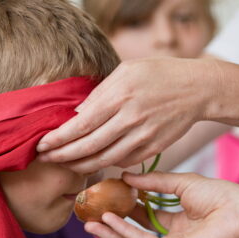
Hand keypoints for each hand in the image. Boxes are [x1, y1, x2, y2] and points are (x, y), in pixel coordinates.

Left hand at [37, 57, 218, 172]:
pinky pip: (123, 162)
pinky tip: (91, 162)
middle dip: (61, 157)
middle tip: (44, 160)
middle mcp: (130, 118)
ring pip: (104, 159)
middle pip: (88, 146)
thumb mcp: (125, 72)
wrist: (198, 88)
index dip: (57, 139)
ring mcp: (143, 136)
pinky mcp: (154, 148)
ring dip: (80, 166)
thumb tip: (74, 114)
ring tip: (64, 164)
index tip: (40, 145)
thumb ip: (99, 94)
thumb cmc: (158, 74)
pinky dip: (104, 164)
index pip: (80, 125)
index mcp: (119, 96)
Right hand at [84, 171, 238, 237]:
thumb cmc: (221, 195)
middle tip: (87, 217)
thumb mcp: (179, 183)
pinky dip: (125, 233)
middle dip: (108, 228)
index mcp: (173, 223)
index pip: (139, 219)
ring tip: (90, 223)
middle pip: (131, 236)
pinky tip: (110, 220)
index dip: (119, 210)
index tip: (102, 198)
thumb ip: (153, 182)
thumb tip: (126, 177)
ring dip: (111, 235)